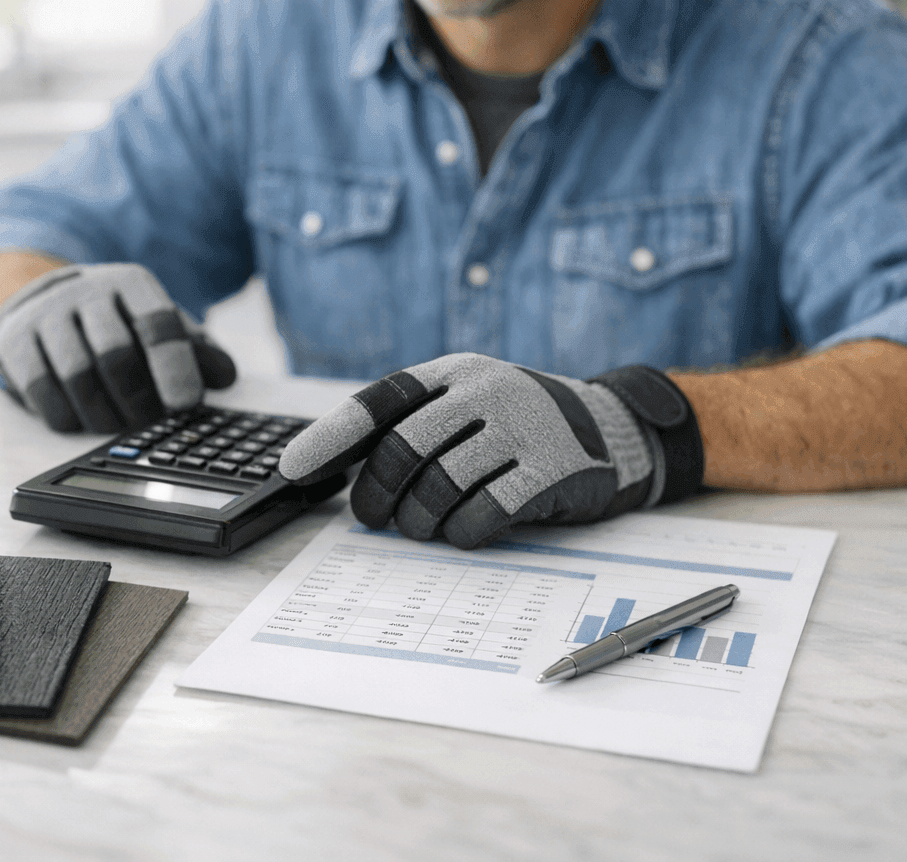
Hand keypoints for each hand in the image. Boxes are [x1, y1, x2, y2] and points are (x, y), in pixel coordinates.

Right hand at [0, 263, 236, 432]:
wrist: (43, 302)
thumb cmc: (114, 322)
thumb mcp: (157, 325)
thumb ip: (197, 350)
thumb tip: (225, 376)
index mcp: (131, 284)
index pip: (157, 323)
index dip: (175, 367)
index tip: (186, 405)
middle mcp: (87, 293)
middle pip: (115, 353)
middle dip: (137, 399)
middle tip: (148, 420)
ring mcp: (47, 316)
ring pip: (78, 376)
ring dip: (103, 413)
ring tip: (116, 423)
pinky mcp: (15, 343)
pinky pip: (41, 390)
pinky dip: (67, 416)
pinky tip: (81, 418)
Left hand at [277, 353, 703, 548]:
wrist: (613, 431)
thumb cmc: (516, 426)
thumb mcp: (464, 404)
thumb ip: (410, 425)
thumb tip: (337, 471)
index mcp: (452, 372)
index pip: (378, 402)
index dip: (330, 437)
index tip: (293, 469)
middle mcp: (484, 392)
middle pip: (401, 450)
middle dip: (375, 494)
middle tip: (372, 517)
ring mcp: (521, 429)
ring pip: (438, 487)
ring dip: (419, 520)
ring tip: (423, 526)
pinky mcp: (552, 471)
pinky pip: (484, 514)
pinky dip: (462, 534)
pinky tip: (464, 532)